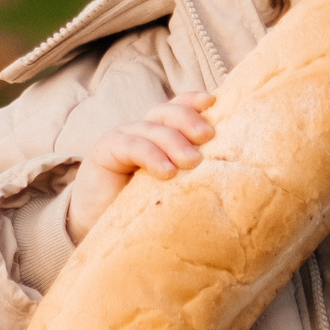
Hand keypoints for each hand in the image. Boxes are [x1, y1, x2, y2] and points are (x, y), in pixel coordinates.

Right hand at [68, 91, 215, 240]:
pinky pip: (132, 146)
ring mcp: (122, 138)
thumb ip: (193, 174)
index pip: (178, 108)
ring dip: (174, 142)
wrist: (99, 227)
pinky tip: (167, 171)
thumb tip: (230, 171)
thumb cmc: (142, 208)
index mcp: (161, 135)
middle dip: (189, 119)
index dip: (193, 101)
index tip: (214, 101)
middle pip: (166, 113)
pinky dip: (151, 155)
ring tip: (192, 161)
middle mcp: (142, 131)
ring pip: (152, 129)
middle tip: (208, 136)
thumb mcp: (173, 187)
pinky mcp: (104, 151)